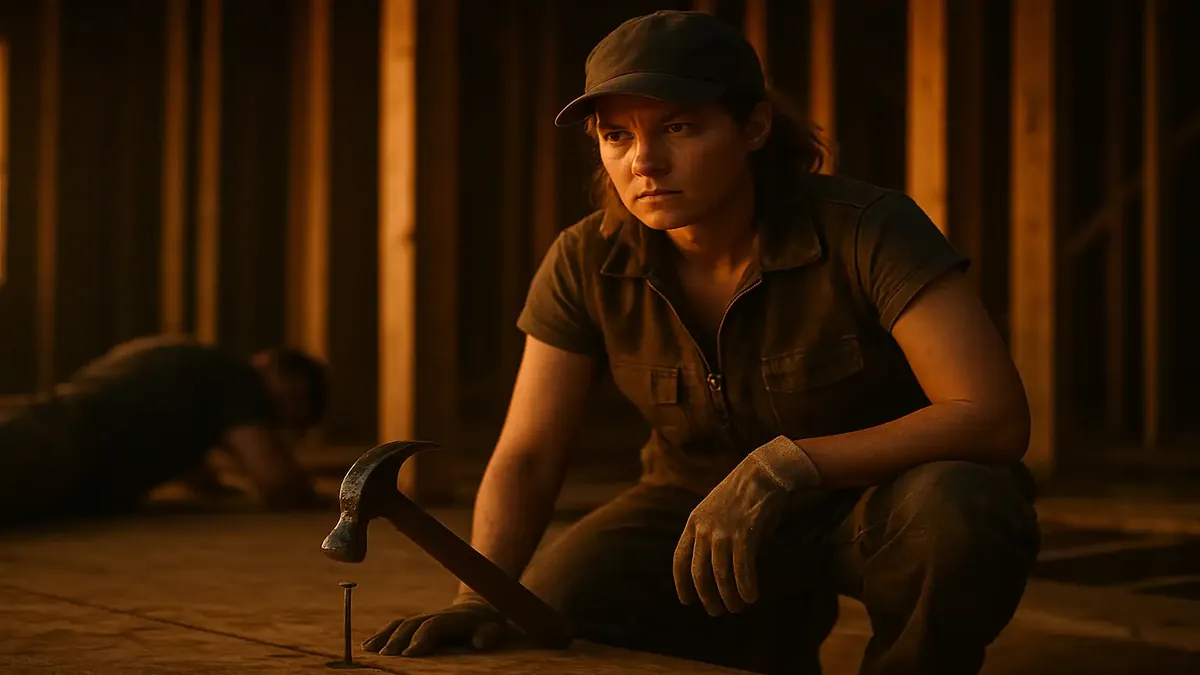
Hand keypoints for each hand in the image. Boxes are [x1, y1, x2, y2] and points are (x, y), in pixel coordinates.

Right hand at [362, 596, 509, 656]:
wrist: (480, 607)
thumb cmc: (487, 624)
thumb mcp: (493, 629)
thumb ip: (487, 635)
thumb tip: (480, 643)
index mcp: (452, 618)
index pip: (432, 626)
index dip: (420, 639)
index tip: (408, 655)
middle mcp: (434, 615)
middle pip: (411, 624)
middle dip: (397, 639)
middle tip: (385, 656)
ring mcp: (424, 617)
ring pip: (400, 624)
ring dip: (384, 636)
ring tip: (368, 650)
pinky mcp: (416, 621)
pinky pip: (396, 625)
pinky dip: (381, 634)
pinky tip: (367, 646)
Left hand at [672, 436, 820, 615]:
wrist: (763, 471)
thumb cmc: (743, 493)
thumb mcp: (717, 511)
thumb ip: (713, 537)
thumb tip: (720, 569)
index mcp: (693, 522)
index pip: (679, 559)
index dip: (681, 583)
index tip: (686, 601)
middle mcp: (704, 529)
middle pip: (698, 572)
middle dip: (706, 596)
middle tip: (716, 611)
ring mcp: (722, 531)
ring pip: (720, 575)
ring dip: (728, 596)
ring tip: (736, 608)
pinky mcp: (744, 533)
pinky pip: (742, 568)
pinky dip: (746, 586)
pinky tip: (750, 597)